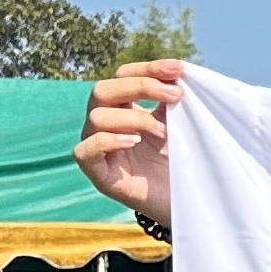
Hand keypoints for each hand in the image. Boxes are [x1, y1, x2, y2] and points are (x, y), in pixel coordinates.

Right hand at [75, 60, 187, 223]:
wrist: (185, 202)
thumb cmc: (180, 163)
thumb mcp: (180, 125)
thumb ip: (173, 100)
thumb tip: (179, 72)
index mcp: (122, 108)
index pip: (123, 76)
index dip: (148, 69)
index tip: (179, 69)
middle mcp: (105, 125)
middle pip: (103, 90)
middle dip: (141, 86)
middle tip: (176, 96)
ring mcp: (98, 149)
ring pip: (97, 116)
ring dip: (134, 118)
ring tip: (164, 133)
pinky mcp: (98, 174)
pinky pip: (85, 150)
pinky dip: (107, 140)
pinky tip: (133, 142)